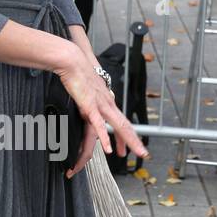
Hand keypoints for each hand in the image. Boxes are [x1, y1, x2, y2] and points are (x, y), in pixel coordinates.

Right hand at [55, 45, 148, 177]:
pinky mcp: (90, 105)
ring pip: (119, 127)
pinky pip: (99, 125)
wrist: (73, 61)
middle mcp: (108, 105)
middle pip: (125, 126)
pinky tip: (108, 149)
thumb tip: (88, 109)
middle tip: (143, 154)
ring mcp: (101, 106)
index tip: (124, 150)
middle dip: (135, 141)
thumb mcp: (87, 91)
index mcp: (107, 102)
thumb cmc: (78, 73)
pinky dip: (105, 138)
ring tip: (135, 153)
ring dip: (129, 141)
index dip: (125, 136)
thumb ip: (90, 102)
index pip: (121, 122)